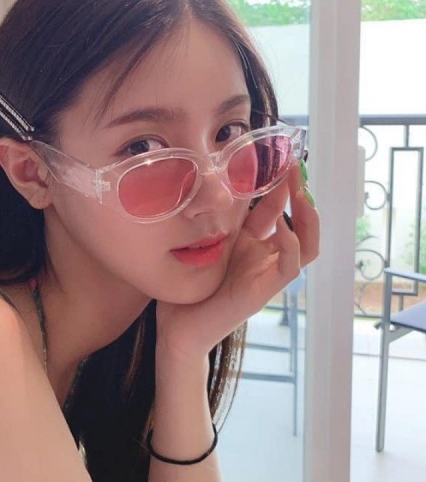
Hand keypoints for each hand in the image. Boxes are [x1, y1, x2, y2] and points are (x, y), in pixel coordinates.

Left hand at [156, 161, 319, 361]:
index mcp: (248, 241)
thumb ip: (206, 217)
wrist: (176, 328)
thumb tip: (203, 181)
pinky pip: (290, 266)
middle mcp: (262, 254)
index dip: (278, 180)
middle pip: (296, 218)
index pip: (273, 205)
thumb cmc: (183, 288)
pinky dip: (291, 245)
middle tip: (293, 162)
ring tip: (299, 189)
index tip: (277, 153)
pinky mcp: (263, 291)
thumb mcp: (197, 242)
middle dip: (297, 189)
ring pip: (306, 242)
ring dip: (306, 214)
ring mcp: (266, 272)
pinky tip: (283, 226)